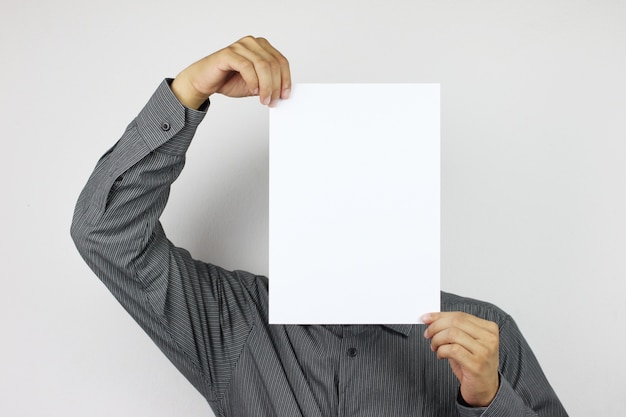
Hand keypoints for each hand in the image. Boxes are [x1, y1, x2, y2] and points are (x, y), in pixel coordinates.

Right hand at [171, 36, 290, 108]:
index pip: (281, 61)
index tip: (285, 95)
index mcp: (261, 47)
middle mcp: (252, 43)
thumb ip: (268, 85)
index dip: (286, 80)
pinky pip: (247, 67)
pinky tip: (253, 91)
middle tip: (273, 101)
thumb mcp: (255, 85)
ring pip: (263, 65)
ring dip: (266, 86)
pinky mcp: (228, 53)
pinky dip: (253, 81)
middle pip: (273, 64)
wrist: (204, 82)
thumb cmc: (228, 80)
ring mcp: (240, 46)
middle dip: (276, 86)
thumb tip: (283, 93)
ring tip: (264, 99)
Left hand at [422, 312, 499, 406]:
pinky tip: (440, 355)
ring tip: (434, 347)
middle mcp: (489, 338)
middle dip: (436, 326)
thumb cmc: (473, 364)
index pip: (460, 315)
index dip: (440, 316)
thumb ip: (454, 329)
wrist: (485, 389)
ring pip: (452, 334)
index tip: (426, 318)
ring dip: (437, 340)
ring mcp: (484, 351)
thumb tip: (432, 318)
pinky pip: (452, 350)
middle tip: (428, 334)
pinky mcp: (476, 364)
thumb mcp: (466, 342)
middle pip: (456, 322)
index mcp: (489, 329)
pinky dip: (441, 351)